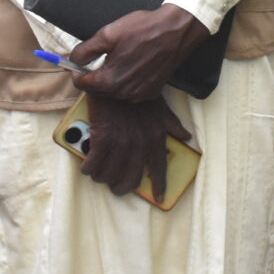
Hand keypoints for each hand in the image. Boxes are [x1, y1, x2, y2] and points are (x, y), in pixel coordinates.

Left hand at [70, 4, 209, 103]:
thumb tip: (74, 60)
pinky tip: (131, 64)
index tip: (78, 61)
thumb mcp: (107, 34)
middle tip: (97, 57)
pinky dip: (125, 81)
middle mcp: (123, 94)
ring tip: (116, 58)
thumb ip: (85, 50)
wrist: (176, 31)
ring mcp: (139, 95)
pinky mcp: (151, 92)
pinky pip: (129, 90)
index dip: (76, 71)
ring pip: (113, 91)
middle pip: (97, 89)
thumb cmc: (143, 30)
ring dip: (109, 78)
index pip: (81, 83)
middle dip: (92, 75)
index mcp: (109, 81)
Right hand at [78, 93, 193, 199]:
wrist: (115, 77)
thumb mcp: (160, 107)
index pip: (159, 167)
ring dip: (104, 178)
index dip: (159, 185)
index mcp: (155, 137)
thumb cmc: (137, 92)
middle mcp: (139, 144)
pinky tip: (88, 168)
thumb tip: (186, 136)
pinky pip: (94, 164)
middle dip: (123, 186)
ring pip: (110, 174)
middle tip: (117, 187)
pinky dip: (90, 168)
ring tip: (100, 176)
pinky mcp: (101, 138)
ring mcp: (120, 142)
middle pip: (131, 177)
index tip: (159, 196)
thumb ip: (172, 123)